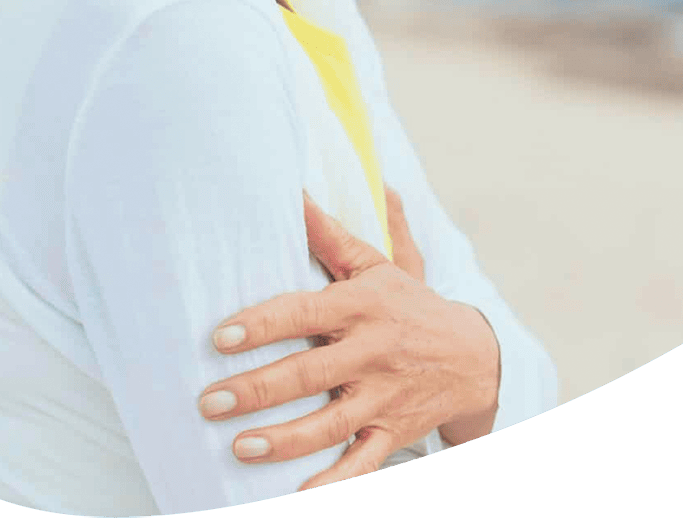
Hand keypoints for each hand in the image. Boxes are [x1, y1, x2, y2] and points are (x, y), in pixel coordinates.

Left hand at [195, 189, 501, 489]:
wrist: (473, 356)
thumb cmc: (408, 304)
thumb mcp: (376, 265)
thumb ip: (330, 235)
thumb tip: (293, 191)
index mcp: (360, 306)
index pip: (304, 313)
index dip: (262, 325)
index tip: (220, 337)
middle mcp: (370, 352)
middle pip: (308, 373)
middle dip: (256, 390)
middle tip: (210, 402)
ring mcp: (382, 397)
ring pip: (329, 425)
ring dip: (283, 441)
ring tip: (240, 448)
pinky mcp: (393, 434)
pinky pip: (362, 464)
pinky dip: (334, 482)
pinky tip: (298, 493)